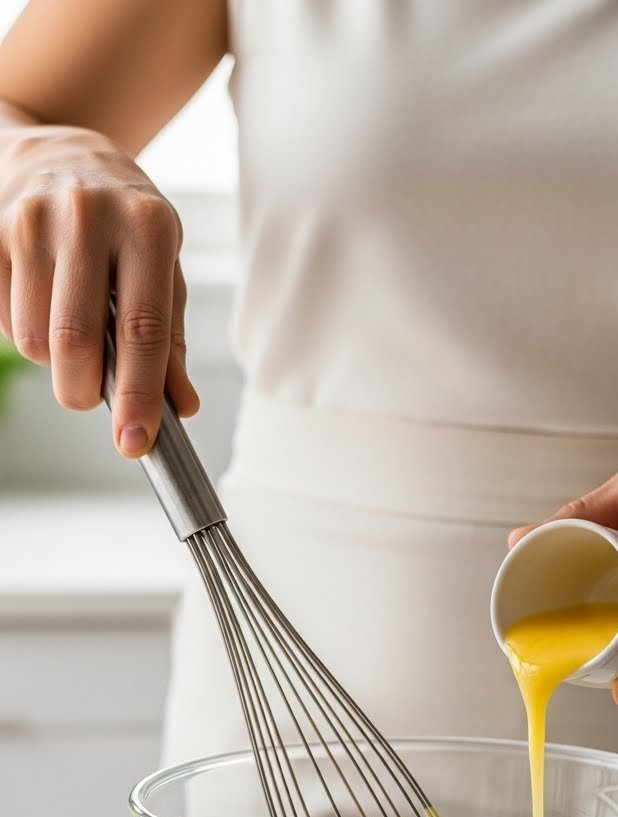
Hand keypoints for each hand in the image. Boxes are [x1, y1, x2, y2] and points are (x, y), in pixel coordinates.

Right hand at [0, 119, 198, 454]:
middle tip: (90, 396)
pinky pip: (3, 321)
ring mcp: (31, 219)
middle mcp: (88, 216)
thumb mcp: (163, 269)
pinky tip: (41, 302)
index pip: (144, 330)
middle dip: (82, 391)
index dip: (139, 395)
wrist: (61, 153)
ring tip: (68, 324)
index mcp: (147, 227)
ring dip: (52, 360)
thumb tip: (181, 407)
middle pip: (75, 342)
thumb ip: (170, 340)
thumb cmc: (125, 224)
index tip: (135, 442)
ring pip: (32, 339)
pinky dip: (24, 332)